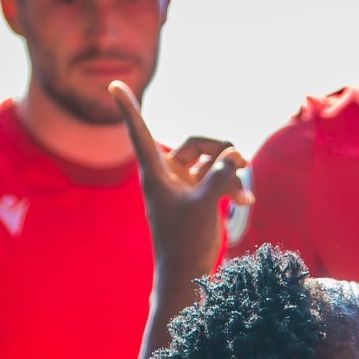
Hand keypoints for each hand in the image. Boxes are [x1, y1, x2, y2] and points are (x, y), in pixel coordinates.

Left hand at [108, 80, 253, 285]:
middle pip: (197, 143)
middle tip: (240, 161)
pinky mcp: (199, 197)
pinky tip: (245, 200)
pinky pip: (219, 177)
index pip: (140, 132)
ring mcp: (185, 186)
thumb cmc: (186, 243)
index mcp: (156, 173)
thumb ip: (221, 177)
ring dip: (231, 169)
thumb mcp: (206, 206)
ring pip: (211, 160)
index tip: (113, 84)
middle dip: (220, 148)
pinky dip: (232, 184)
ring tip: (243, 191)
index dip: (128, 107)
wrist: (187, 274)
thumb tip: (235, 157)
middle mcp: (168, 175)